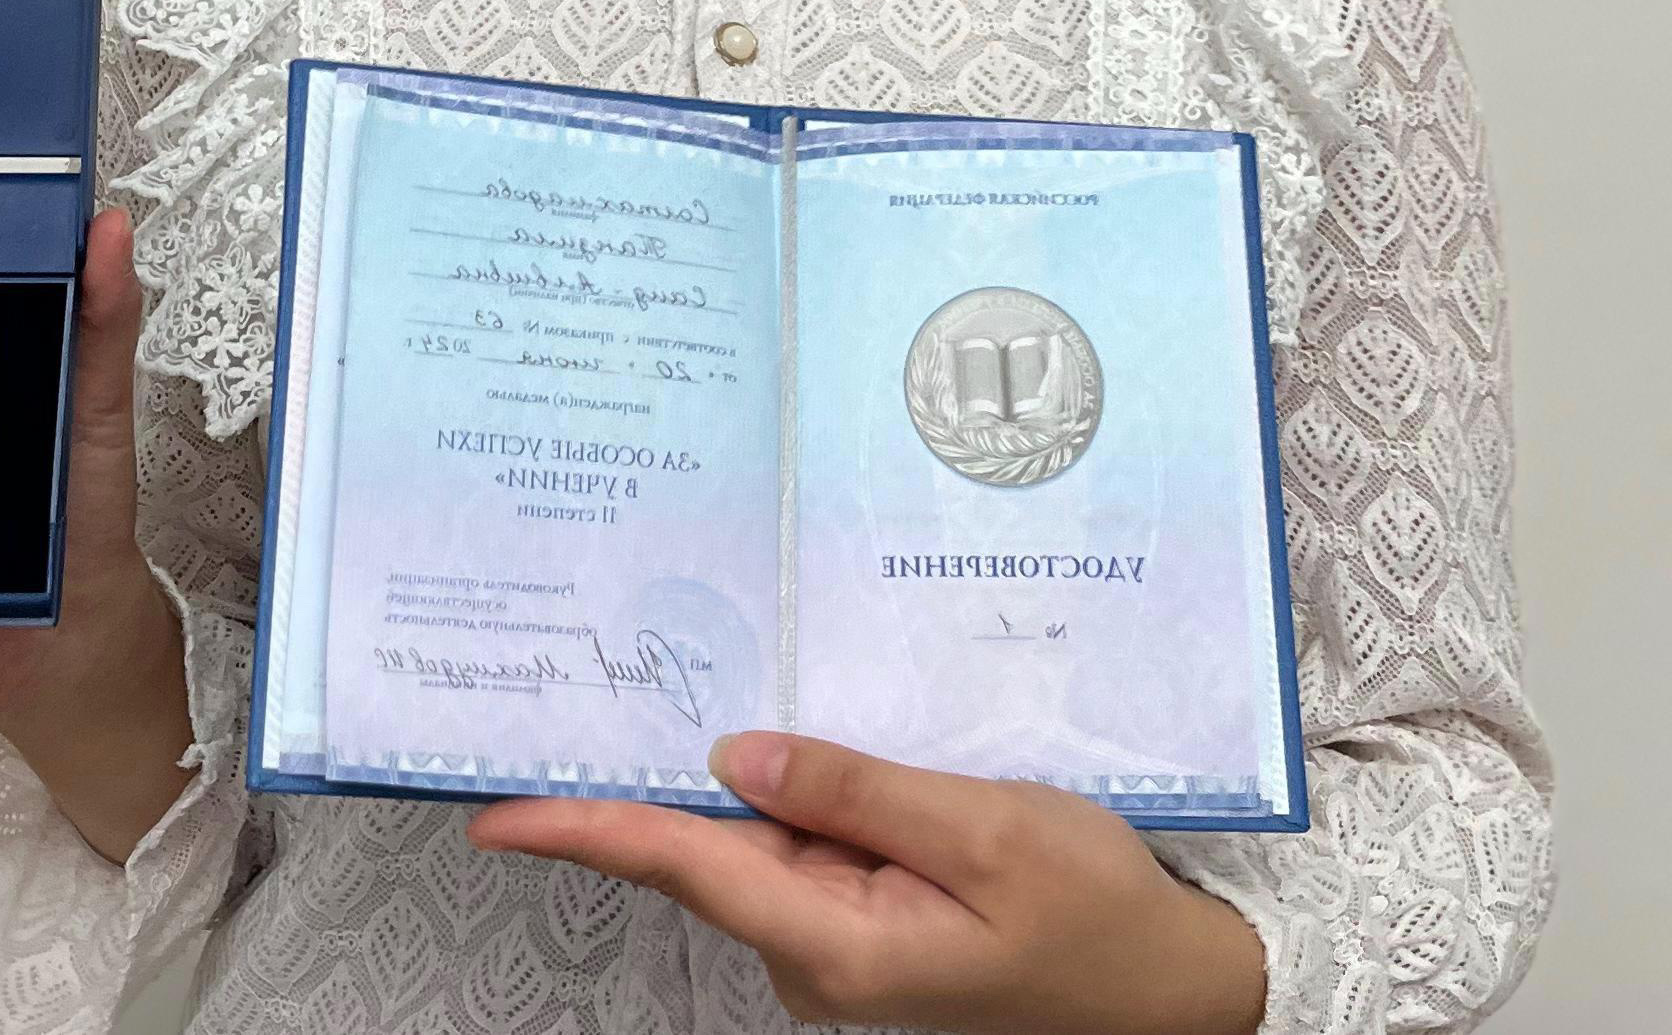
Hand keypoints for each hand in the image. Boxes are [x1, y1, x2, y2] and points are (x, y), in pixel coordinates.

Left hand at [469, 732, 1265, 1034]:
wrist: (1173, 991)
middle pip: (707, 853)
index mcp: (837, 945)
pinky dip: (781, 800)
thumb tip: (733, 758)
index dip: (585, 832)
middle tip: (576, 688)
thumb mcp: (984, 828)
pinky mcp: (874, 929)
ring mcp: (844, 950)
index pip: (684, 868)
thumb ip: (855, 792)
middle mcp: (820, 960)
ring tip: (670, 680)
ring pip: (755, 848)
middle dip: (638, 782)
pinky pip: (802, 854)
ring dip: (719, 782)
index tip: (498, 811)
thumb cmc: (1093, 910)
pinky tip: (778, 742)